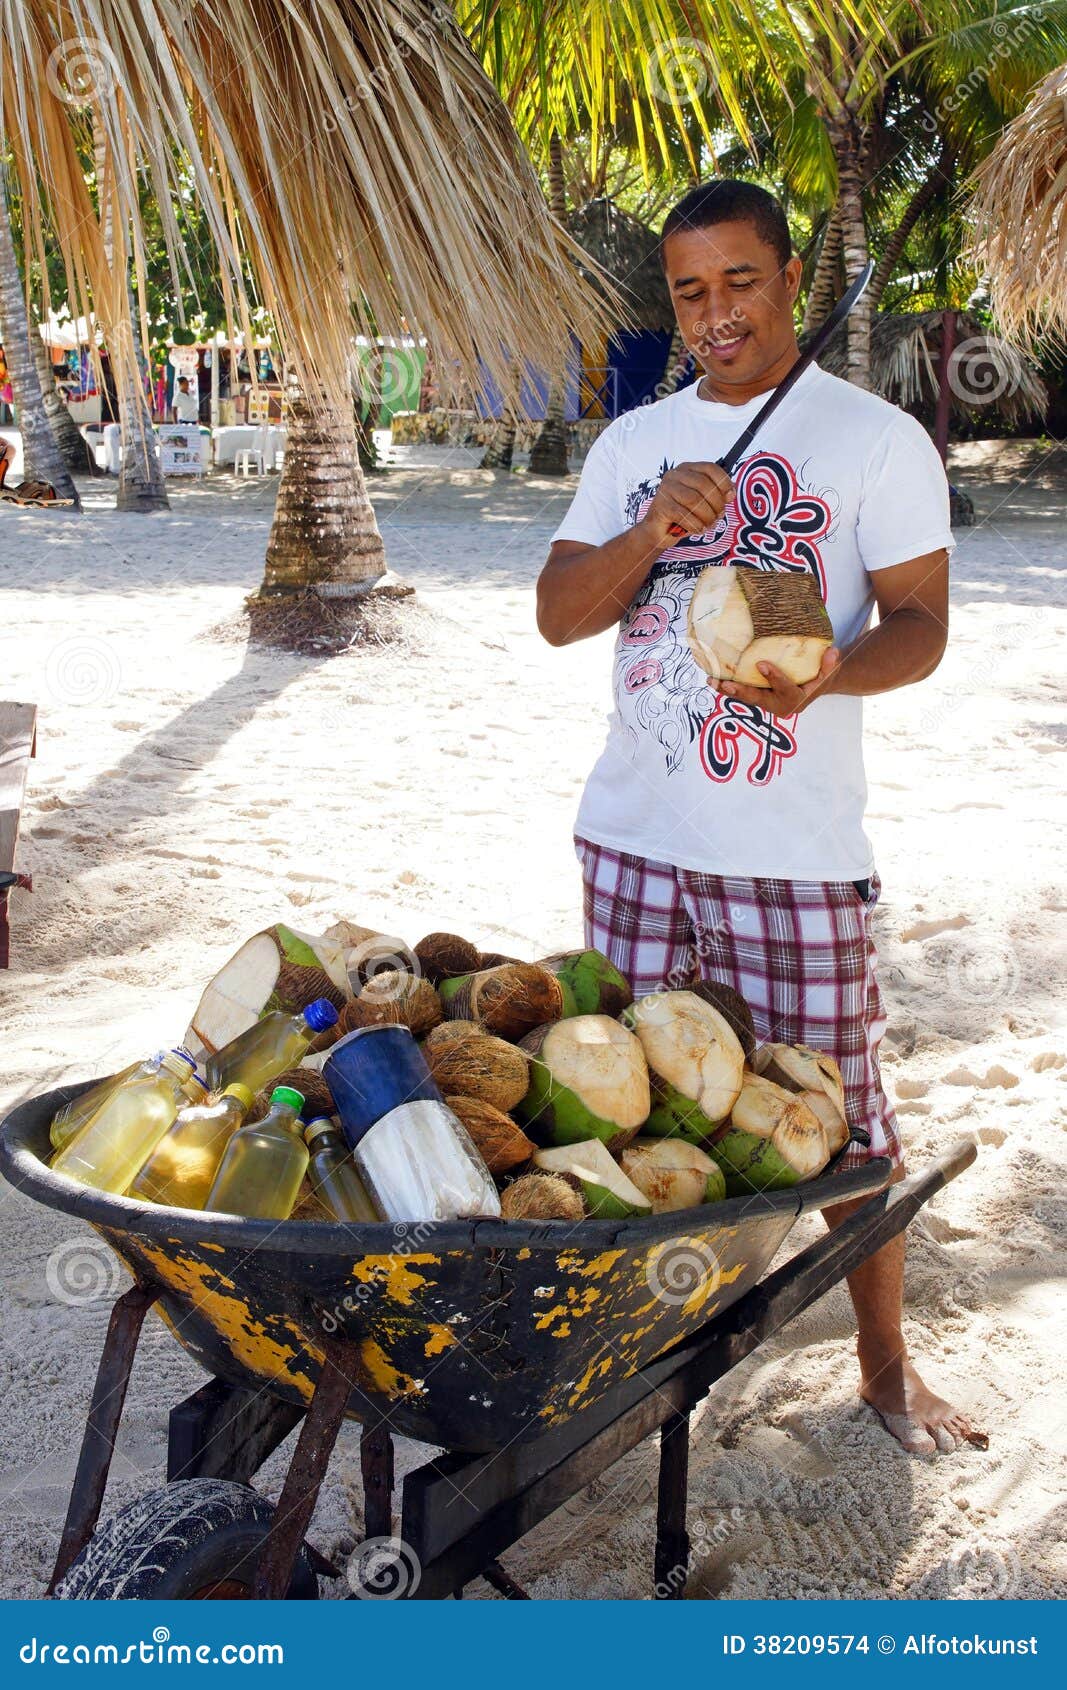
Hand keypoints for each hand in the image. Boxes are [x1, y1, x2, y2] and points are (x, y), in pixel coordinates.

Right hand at [640, 461, 732, 544]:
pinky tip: (699, 529)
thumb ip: (716, 494)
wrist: (658, 531)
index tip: (730, 496)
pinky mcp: (661, 506)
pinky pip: (684, 514)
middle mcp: (675, 475)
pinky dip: (695, 524)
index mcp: (687, 469)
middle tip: (718, 516)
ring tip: (709, 524)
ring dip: (707, 516)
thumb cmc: (682, 515)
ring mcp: (665, 489)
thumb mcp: (703, 502)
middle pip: (704, 484)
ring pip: (694, 500)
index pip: (710, 468)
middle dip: (716, 503)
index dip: (724, 482)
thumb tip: (730, 493)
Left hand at [719, 647, 840, 716]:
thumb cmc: (821, 676)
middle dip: (743, 692)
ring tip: (712, 682)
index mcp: (798, 700)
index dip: (774, 678)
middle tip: (729, 683)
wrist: (816, 686)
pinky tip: (713, 679)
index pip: (786, 690)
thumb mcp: (829, 670)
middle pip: (759, 700)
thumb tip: (833, 652)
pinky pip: (742, 694)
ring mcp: (767, 704)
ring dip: (728, 691)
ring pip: (746, 699)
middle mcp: (780, 706)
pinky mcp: (759, 699)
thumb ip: (830, 664)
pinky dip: (728, 688)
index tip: (762, 664)